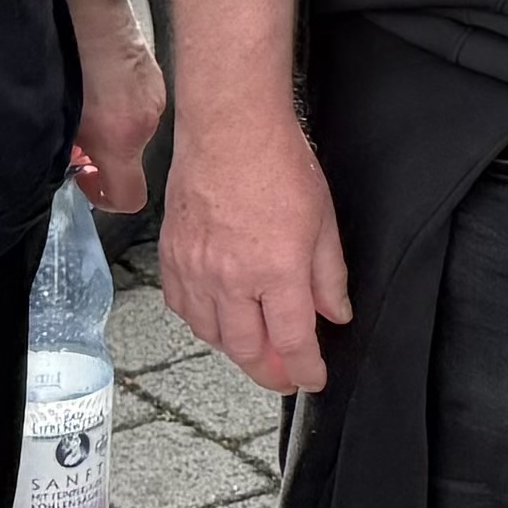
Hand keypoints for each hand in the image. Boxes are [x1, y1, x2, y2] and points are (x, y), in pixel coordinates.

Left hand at [65, 0, 164, 216]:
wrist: (87, 3)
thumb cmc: (68, 54)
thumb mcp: (58, 115)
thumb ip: (67, 150)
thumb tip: (70, 164)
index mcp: (123, 137)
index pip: (130, 197)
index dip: (104, 199)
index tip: (85, 181)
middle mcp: (147, 120)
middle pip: (130, 161)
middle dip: (101, 157)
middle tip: (73, 141)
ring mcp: (155, 96)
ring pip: (134, 131)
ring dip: (110, 129)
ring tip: (83, 108)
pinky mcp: (154, 76)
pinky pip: (139, 104)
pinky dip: (120, 106)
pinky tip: (96, 85)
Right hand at [158, 106, 351, 395]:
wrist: (230, 128)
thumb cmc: (278, 164)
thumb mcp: (323, 222)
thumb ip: (329, 277)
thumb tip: (335, 313)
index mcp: (277, 271)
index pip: (292, 342)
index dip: (305, 369)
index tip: (312, 378)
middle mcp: (231, 278)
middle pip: (246, 349)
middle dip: (268, 372)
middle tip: (284, 375)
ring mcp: (196, 269)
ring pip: (210, 334)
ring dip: (234, 349)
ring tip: (255, 347)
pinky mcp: (172, 256)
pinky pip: (181, 307)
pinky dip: (200, 321)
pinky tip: (216, 317)